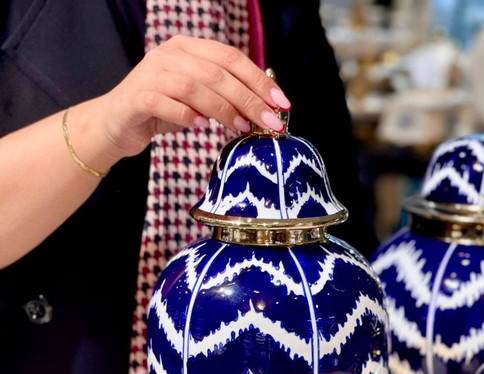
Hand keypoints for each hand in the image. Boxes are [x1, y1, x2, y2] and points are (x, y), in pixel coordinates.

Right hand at [96, 35, 290, 159]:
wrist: (115, 124)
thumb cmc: (162, 112)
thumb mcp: (197, 100)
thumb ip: (223, 96)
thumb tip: (263, 109)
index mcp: (188, 48)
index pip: (231, 58)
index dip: (259, 80)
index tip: (281, 103)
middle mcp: (170, 54)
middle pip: (217, 72)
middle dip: (249, 98)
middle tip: (269, 121)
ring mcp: (151, 73)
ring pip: (194, 86)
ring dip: (222, 108)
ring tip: (241, 127)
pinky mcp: (136, 97)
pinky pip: (166, 103)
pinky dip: (186, 116)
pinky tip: (200, 127)